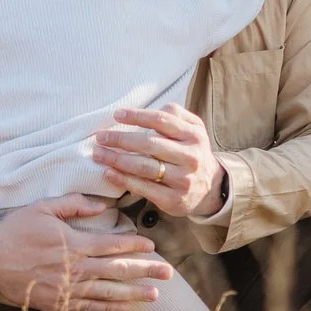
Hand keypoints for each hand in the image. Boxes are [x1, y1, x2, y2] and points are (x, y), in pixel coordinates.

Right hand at [0, 195, 170, 310]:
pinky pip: (89, 307)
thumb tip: (102, 205)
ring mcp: (66, 289)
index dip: (134, 246)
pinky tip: (126, 307)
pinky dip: (110, 307)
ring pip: (108, 292)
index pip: (111, 245)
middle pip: (117, 271)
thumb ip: (74, 205)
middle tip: (169, 273)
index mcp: (72, 244)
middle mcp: (73, 269)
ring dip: (133, 293)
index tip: (153, 246)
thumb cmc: (15, 229)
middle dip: (145, 272)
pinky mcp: (58, 304)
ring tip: (155, 295)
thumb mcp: (43, 208)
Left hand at [92, 105, 226, 218]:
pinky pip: (144, 188)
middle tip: (100, 137)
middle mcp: (190, 157)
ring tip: (98, 154)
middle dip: (121, 139)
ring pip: (144, 167)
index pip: (162, 120)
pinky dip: (123, 180)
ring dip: (117, 160)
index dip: (137, 116)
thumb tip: (146, 111)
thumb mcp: (193, 130)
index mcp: (194, 135)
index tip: (117, 114)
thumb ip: (175, 115)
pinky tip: (108, 173)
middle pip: (150, 144)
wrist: (211, 189)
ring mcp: (183, 180)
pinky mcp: (173, 199)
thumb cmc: (192, 153)